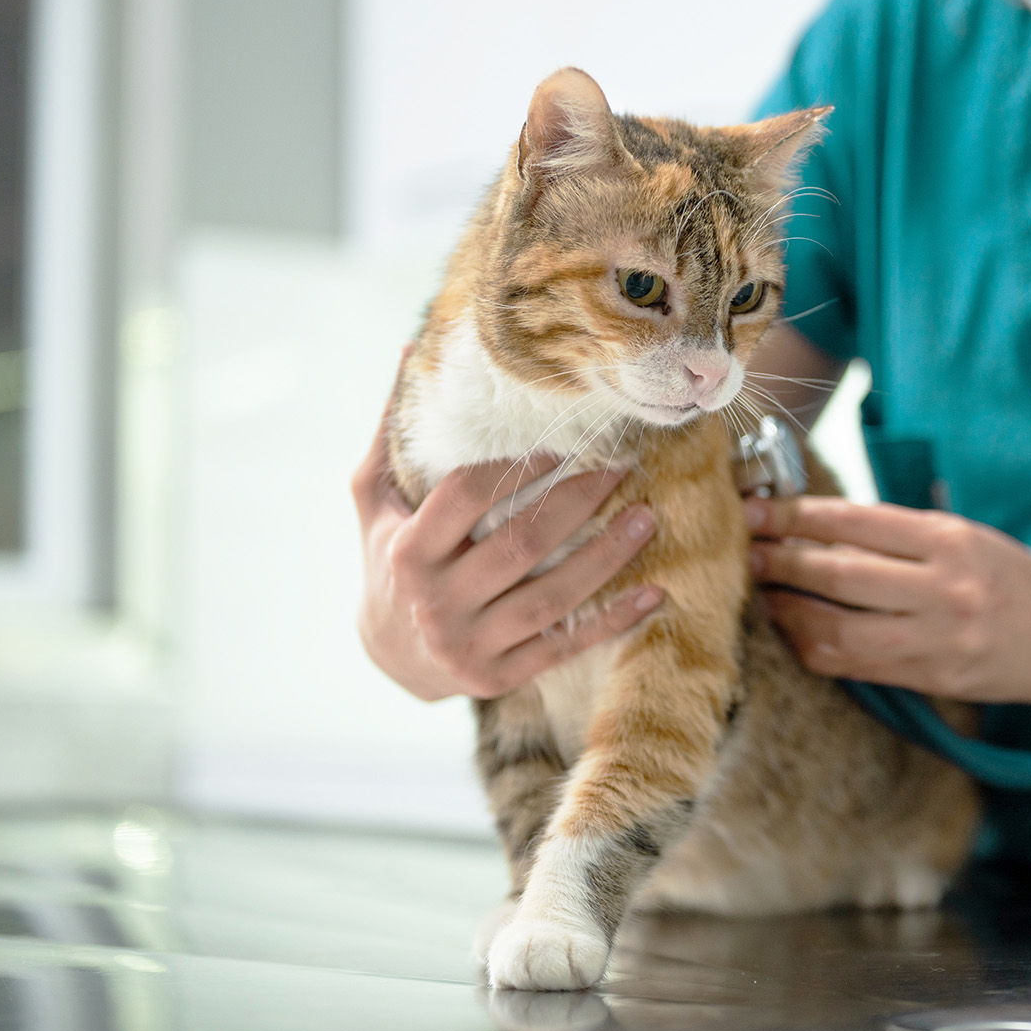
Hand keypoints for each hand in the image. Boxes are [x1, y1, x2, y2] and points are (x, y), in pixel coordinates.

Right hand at [351, 355, 662, 700]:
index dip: (516, 466)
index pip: (466, 498)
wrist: (388, 655)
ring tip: (648, 517)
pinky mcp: (499, 679)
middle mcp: (435, 603)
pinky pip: (565, 647)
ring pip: (551, 598)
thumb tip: (408, 350)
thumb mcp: (375, 498)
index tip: (562, 439)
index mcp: (408, 551)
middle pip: (519, 544)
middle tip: (624, 467)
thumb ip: (391, 433)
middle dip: (578, 503)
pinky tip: (655, 594)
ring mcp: (468, 646)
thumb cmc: (389, 557)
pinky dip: (613, 623)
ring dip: (606, 558)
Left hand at [743, 496, 1030, 703]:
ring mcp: (936, 640)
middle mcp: (944, 589)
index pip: (856, 522)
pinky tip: (796, 630)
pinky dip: (815, 646)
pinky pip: (854, 666)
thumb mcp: (962, 536)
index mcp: (950, 541)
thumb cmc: (1009, 577)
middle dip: (781, 563)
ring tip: (761, 594)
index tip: (756, 511)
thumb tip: (813, 527)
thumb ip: (897, 535)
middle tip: (743, 552)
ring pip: (837, 631)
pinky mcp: (930, 678)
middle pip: (839, 576)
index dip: (796, 517)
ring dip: (788, 612)